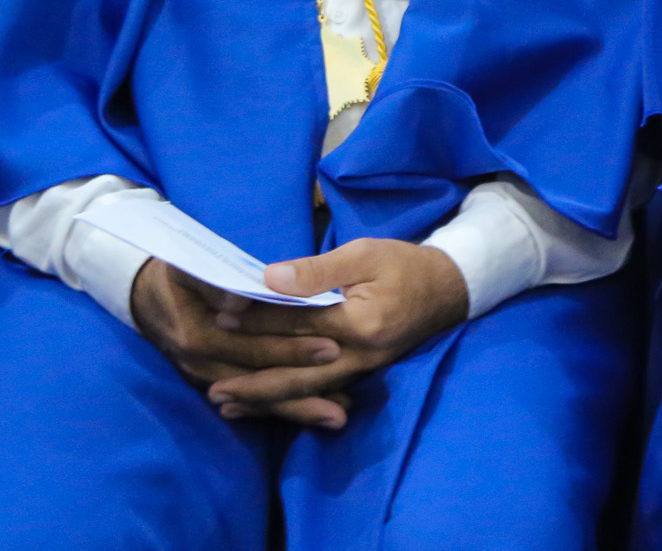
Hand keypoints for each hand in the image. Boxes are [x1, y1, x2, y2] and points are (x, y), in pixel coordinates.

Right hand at [130, 258, 350, 427]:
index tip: (332, 348)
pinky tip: (315, 414)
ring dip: (298, 408)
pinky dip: (281, 408)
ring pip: (258, 397)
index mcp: (199, 334)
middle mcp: (202, 364)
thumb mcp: (190, 267)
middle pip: (261, 379)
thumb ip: (215, 282)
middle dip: (304, 385)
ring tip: (339, 417)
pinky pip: (250, 401)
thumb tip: (239, 300)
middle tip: (347, 396)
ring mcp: (207, 378)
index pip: (253, 347)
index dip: (291, 349)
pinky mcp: (214, 383)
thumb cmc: (178, 274)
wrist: (146, 296)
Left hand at [198, 238, 469, 420]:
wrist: (449, 288)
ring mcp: (363, 369)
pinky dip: (291, 402)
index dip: (258, 319)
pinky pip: (321, 393)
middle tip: (212, 390)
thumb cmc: (404, 264)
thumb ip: (318, 270)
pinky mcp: (363, 373)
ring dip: (266, 401)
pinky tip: (267, 406)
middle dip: (253, 383)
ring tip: (226, 407)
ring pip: (307, 392)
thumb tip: (270, 280)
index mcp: (360, 321)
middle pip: (297, 374)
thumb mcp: (365, 254)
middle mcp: (360, 354)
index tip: (221, 316)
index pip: (298, 323)